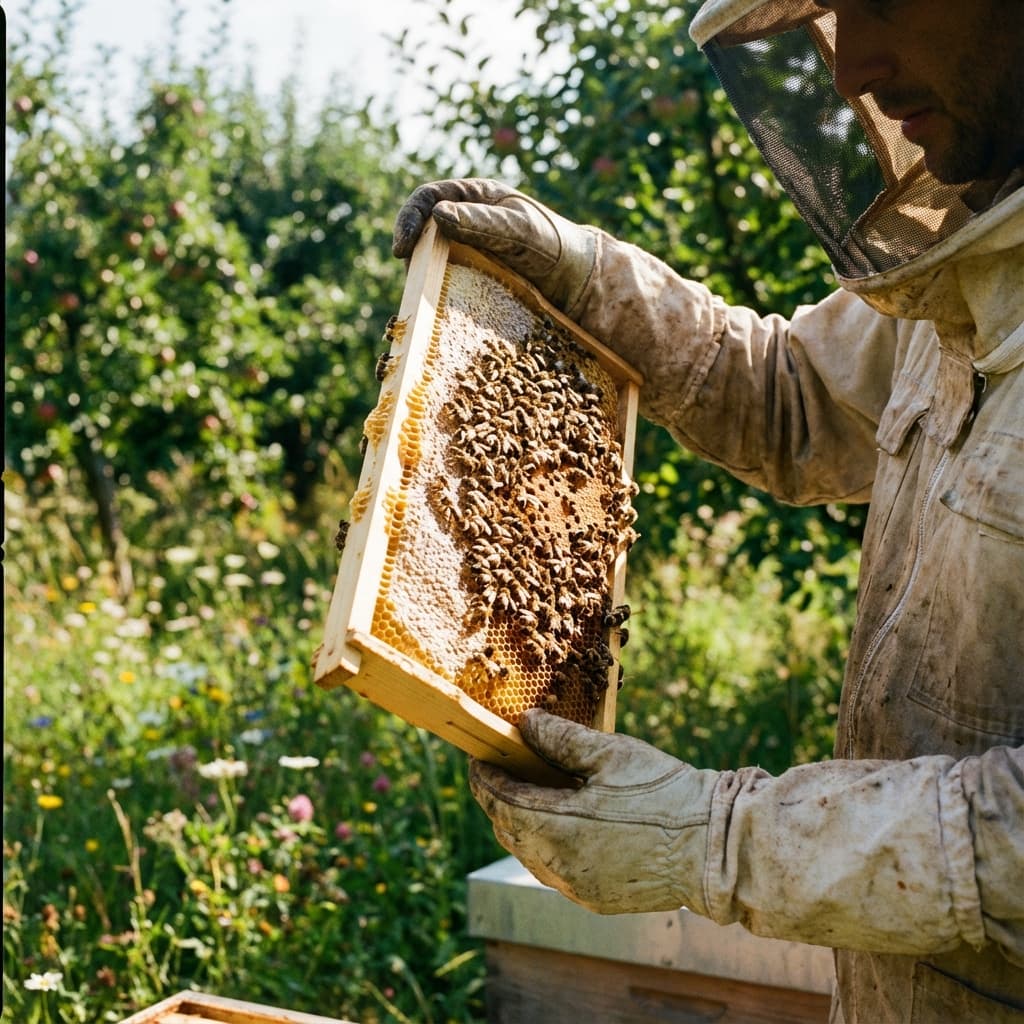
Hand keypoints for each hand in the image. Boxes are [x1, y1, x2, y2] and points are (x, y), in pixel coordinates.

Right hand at [392, 178, 596, 313]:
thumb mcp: (520, 230)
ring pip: (430, 258)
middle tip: (412, 276)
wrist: (576, 279)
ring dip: (423, 275)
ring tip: (425, 294)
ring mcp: (466, 249)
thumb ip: (483, 221)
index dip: (409, 220)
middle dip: (412, 251)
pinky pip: (444, 281)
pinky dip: (436, 292)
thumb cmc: (552, 245)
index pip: (427, 198)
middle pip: (423, 230)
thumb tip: (437, 214)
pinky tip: (437, 306)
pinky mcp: (470, 276)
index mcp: (474, 196)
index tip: (402, 249)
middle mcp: (464, 220)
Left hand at [469, 709, 719, 914]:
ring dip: (518, 825)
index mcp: (559, 827)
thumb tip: (526, 723)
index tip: (478, 759)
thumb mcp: (612, 754)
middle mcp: (560, 865)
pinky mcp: (596, 900)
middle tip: (498, 772)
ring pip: (528, 855)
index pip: (501, 802)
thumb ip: (562, 739)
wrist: (715, 847)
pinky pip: (553, 872)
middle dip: (497, 801)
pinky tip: (557, 825)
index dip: (484, 778)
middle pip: (508, 831)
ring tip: (525, 795)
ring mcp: (577, 888)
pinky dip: (544, 847)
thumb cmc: (666, 794)